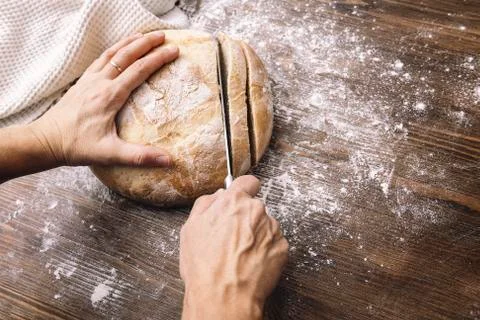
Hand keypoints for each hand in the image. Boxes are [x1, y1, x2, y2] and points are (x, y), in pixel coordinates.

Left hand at [29, 30, 178, 166]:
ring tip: (145, 35)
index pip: (138, 71)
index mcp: (109, 96)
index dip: (158, 59)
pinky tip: (119, 49)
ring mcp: (89, 80)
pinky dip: (114, 49)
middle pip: (126, 55)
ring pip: (112, 53)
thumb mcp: (110, 154)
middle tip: (163, 36)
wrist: (46, 140)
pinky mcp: (82, 82)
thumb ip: (139, 156)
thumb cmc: (77, 147)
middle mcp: (99, 83)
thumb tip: (168, 161)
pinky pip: (101, 59)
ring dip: (130, 42)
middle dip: (147, 43)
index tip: (174, 51)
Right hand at [180, 175, 288, 319]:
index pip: (248, 181)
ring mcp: (272, 228)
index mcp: (234, 201)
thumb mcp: (190, 228)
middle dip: (246, 218)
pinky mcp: (282, 247)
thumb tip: (218, 196)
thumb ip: (205, 204)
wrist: (224, 296)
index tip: (242, 197)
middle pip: (255, 207)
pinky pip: (274, 243)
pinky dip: (266, 250)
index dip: (243, 189)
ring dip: (257, 235)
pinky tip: (251, 263)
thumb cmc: (205, 266)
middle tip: (232, 238)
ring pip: (265, 225)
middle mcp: (257, 210)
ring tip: (240, 255)